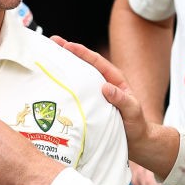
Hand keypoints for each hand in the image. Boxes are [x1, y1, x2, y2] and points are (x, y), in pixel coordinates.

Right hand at [51, 35, 151, 150]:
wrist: (136, 142)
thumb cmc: (137, 125)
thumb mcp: (132, 111)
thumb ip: (121, 99)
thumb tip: (106, 87)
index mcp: (114, 80)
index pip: (97, 62)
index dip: (82, 52)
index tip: (67, 45)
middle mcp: (103, 83)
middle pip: (84, 64)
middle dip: (69, 52)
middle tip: (53, 42)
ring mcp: (95, 93)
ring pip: (78, 75)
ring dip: (65, 66)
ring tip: (48, 56)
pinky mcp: (90, 104)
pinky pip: (76, 91)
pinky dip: (65, 85)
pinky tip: (52, 83)